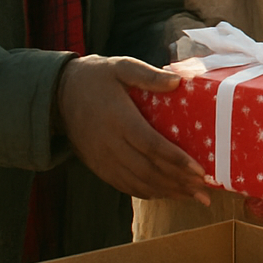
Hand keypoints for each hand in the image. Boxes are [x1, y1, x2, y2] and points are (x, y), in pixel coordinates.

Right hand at [58, 55, 209, 203]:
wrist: (58, 94)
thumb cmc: (96, 77)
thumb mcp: (121, 66)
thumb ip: (148, 75)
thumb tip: (178, 81)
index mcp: (119, 119)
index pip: (151, 145)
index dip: (176, 160)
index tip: (199, 170)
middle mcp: (110, 143)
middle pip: (148, 170)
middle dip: (178, 183)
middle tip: (204, 191)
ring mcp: (102, 158)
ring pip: (138, 182)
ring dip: (167, 192)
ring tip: (192, 197)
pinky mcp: (97, 166)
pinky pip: (124, 185)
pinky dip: (147, 192)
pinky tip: (165, 194)